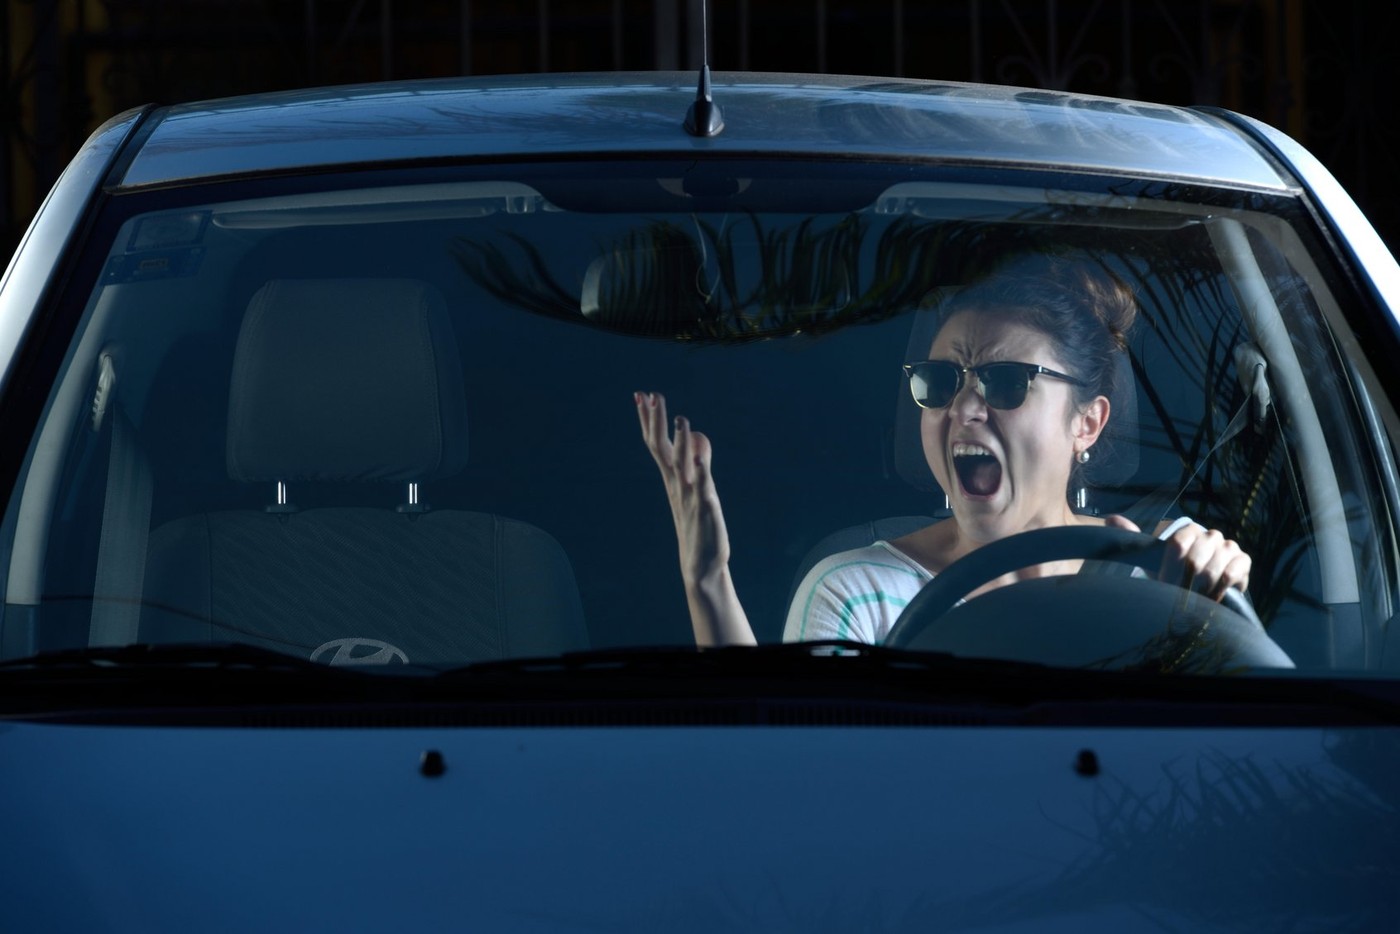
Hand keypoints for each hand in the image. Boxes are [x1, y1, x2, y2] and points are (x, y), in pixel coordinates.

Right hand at [635, 391, 731, 582]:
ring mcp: (690, 496)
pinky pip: (703, 488)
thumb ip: (698, 460)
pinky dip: (701, 473)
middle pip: (662, 449)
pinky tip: (700, 459)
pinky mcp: (706, 509)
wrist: (700, 566)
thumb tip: (697, 435)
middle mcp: (677, 485)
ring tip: (682, 419)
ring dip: (681, 442)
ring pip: (683, 465)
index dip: (649, 419)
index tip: (641, 394)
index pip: (657, 443)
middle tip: (650, 395)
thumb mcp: (696, 487)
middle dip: (657, 422)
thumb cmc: (697, 525)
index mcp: (672, 479)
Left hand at [1105, 515, 1250, 601]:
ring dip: (1199, 590)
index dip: (1168, 568)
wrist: (1201, 587)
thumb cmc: (1172, 572)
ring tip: (1191, 601)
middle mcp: (1210, 535)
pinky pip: (1232, 573)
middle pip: (1195, 559)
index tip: (1161, 584)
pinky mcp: (1243, 561)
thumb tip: (1113, 519)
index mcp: (1187, 530)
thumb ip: (1133, 538)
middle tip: (1176, 598)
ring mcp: (1228, 547)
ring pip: (1213, 569)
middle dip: (1183, 583)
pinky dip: (1219, 589)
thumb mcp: (1151, 558)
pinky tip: (1210, 599)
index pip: (1177, 544)